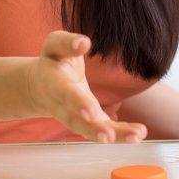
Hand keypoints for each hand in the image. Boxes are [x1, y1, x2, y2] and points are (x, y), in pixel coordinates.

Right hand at [26, 31, 147, 143]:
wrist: (41, 84)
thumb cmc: (54, 59)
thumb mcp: (55, 45)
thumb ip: (67, 43)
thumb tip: (84, 42)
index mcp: (52, 82)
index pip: (64, 92)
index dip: (76, 102)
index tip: (91, 111)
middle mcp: (61, 105)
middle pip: (74, 120)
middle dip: (92, 128)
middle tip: (108, 136)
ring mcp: (74, 116)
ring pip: (90, 130)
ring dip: (112, 135)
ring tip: (135, 136)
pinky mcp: (88, 121)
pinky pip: (103, 129)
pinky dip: (119, 133)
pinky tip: (136, 134)